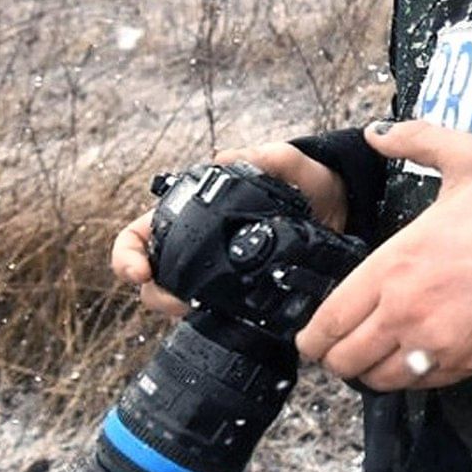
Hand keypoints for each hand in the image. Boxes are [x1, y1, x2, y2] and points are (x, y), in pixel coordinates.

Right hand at [110, 142, 346, 320]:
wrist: (344, 210)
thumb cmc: (309, 181)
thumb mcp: (291, 164)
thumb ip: (265, 157)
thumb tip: (222, 158)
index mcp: (192, 212)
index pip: (138, 236)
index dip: (127, 256)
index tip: (139, 272)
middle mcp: (196, 243)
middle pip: (152, 277)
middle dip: (155, 293)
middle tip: (179, 301)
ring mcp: (214, 270)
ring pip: (176, 298)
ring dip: (178, 308)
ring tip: (198, 308)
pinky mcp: (239, 292)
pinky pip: (212, 309)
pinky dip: (210, 315)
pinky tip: (225, 314)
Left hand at [295, 121, 471, 391]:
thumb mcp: (466, 157)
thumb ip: (415, 140)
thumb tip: (377, 134)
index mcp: (393, 267)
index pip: (329, 321)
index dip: (312, 335)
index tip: (312, 334)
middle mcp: (405, 313)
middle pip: (344, 359)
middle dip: (336, 354)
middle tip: (341, 344)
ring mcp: (435, 344)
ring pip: (377, 379)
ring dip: (370, 369)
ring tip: (375, 354)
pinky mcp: (463, 363)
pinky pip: (417, 385)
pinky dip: (407, 376)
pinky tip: (413, 356)